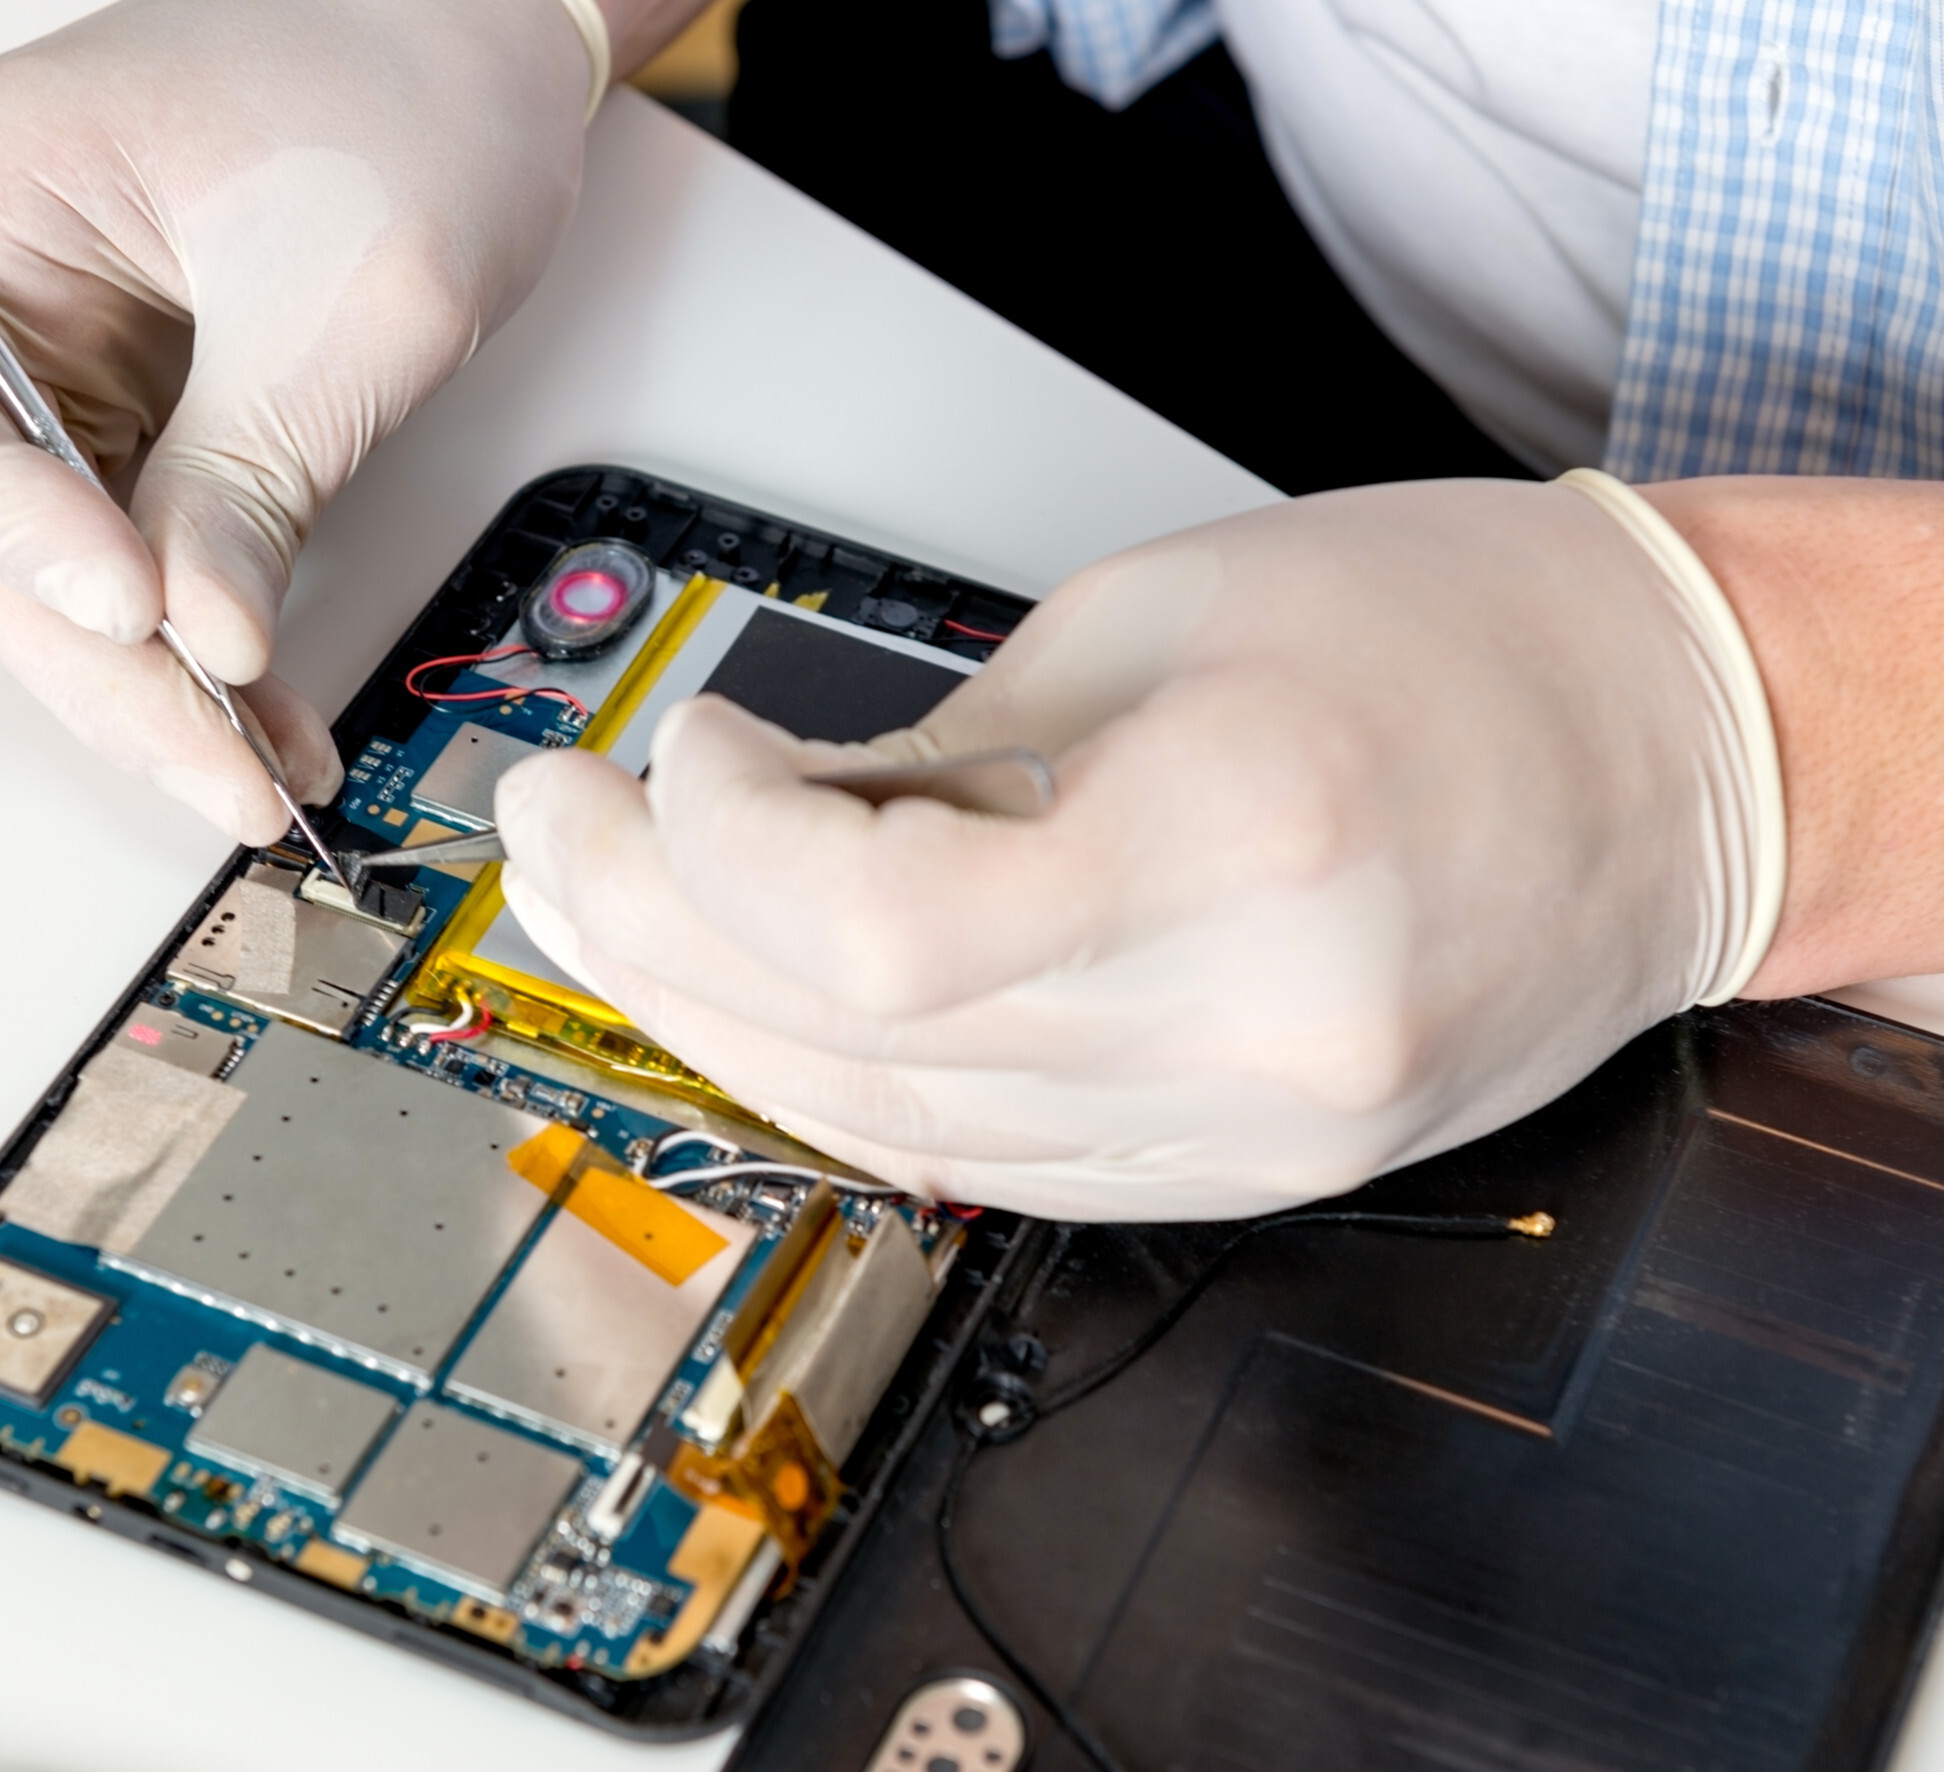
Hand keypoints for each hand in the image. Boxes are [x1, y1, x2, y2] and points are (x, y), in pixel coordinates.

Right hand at [0, 0, 598, 840]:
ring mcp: (39, 367)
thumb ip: (248, 476)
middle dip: (98, 660)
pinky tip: (259, 720)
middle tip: (213, 761)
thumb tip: (203, 642)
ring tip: (257, 772)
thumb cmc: (397, 87)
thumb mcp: (334, 295)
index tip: (131, 602)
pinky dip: (192, 654)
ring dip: (151, 690)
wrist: (478, 58)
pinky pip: (126, 567)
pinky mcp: (117, 429)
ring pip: (46, 579)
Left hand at [496, 474, 1795, 1219]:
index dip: (713, 852)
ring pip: (884, 1129)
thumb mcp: (1154, 618)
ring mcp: (1249, 1135)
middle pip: (845, 1045)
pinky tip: (742, 1001)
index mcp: (1242, 842)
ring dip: (707, 1019)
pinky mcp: (1238, 1175)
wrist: (1674, 761)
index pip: (877, 936)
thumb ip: (930, 752)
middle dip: (647, 929)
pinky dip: (836, 1083)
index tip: (678, 753)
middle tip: (554, 829)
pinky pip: (974, 1163)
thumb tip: (740, 821)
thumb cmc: (1452, 635)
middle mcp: (1252, 1031)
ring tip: (606, 909)